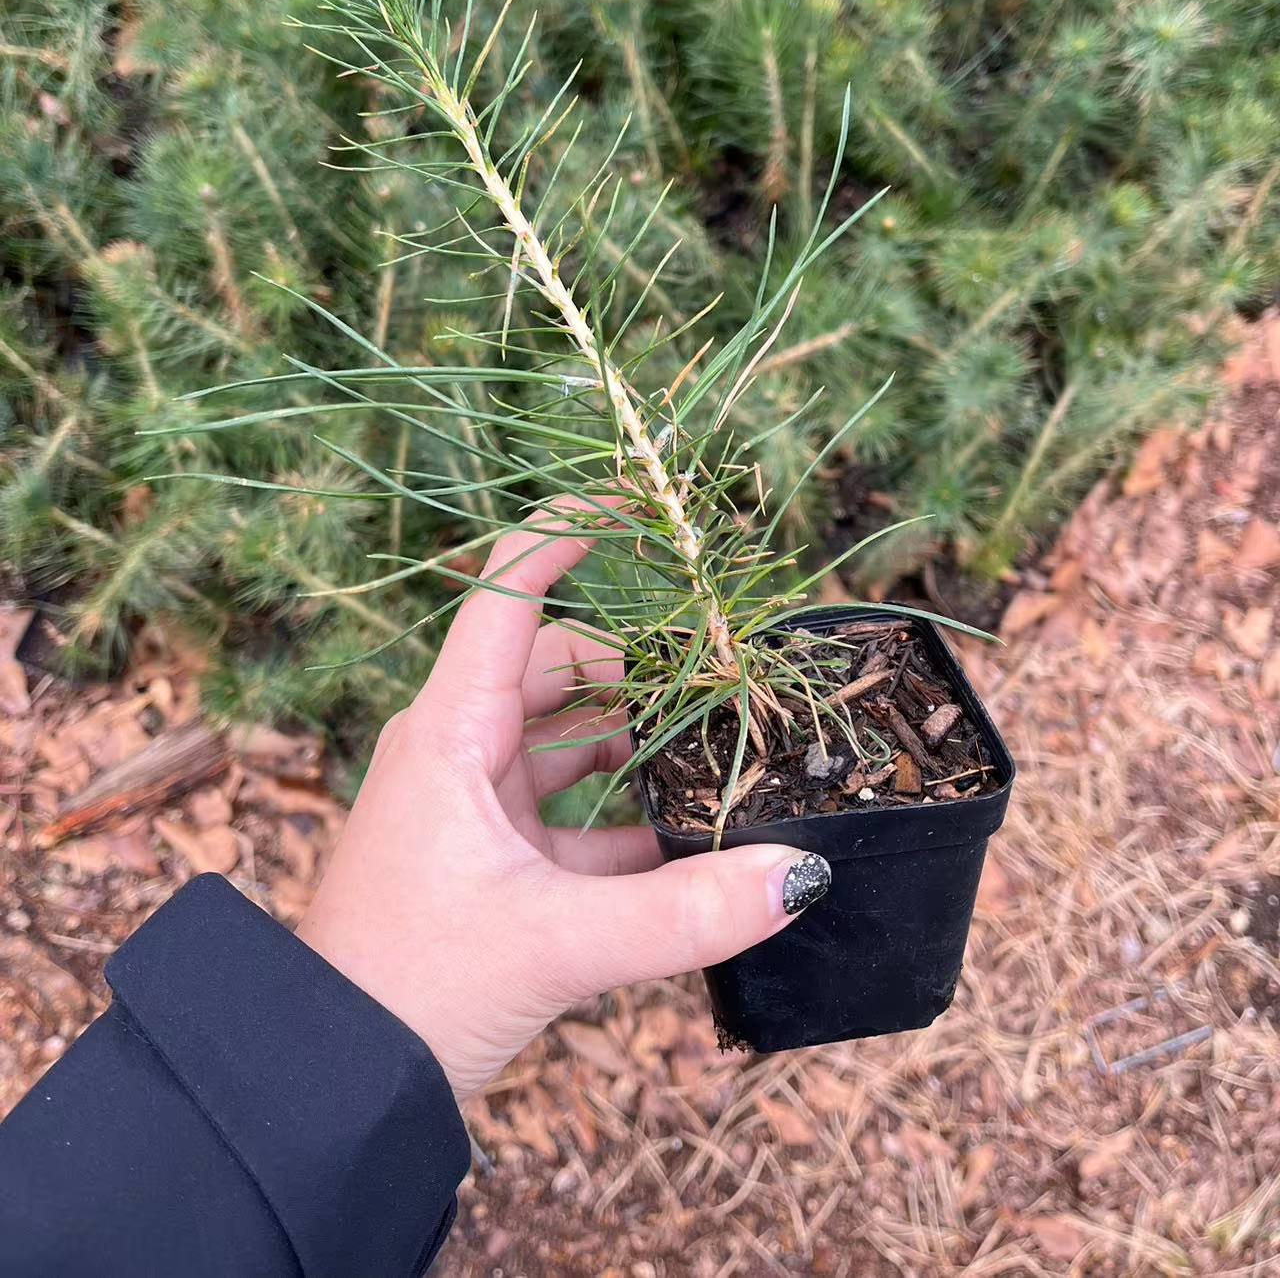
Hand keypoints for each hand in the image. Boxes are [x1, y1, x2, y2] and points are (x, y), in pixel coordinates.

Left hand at [297, 507, 828, 1097]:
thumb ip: (681, 912)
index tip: (640, 496)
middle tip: (733, 672)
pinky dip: (634, 819)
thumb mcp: (555, 944)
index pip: (509, 593)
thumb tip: (799, 875)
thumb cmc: (406, 989)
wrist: (331, 1083)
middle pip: (564, 665)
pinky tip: (698, 842)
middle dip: (647, 666)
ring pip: (577, 740)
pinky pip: (580, 812)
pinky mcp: (497, 858)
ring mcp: (478, 803)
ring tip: (731, 751)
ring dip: (647, 746)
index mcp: (450, 731)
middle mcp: (460, 749)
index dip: (570, 531)